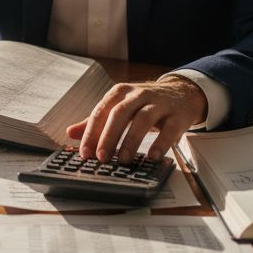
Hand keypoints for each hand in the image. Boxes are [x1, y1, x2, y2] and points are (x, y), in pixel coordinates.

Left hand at [65, 75, 206, 161]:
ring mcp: (159, 103)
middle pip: (120, 113)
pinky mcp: (177, 115)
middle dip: (109, 136)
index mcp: (120, 92)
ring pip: (143, 119)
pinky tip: (152, 157)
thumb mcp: (120, 107)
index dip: (91, 132)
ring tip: (124, 160)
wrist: (181, 93)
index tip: (85, 153)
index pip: (101, 111)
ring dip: (132, 140)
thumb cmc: (145, 104)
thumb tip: (70, 133)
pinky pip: (169, 129)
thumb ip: (97, 121)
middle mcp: (138, 94)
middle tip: (102, 158)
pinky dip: (161, 143)